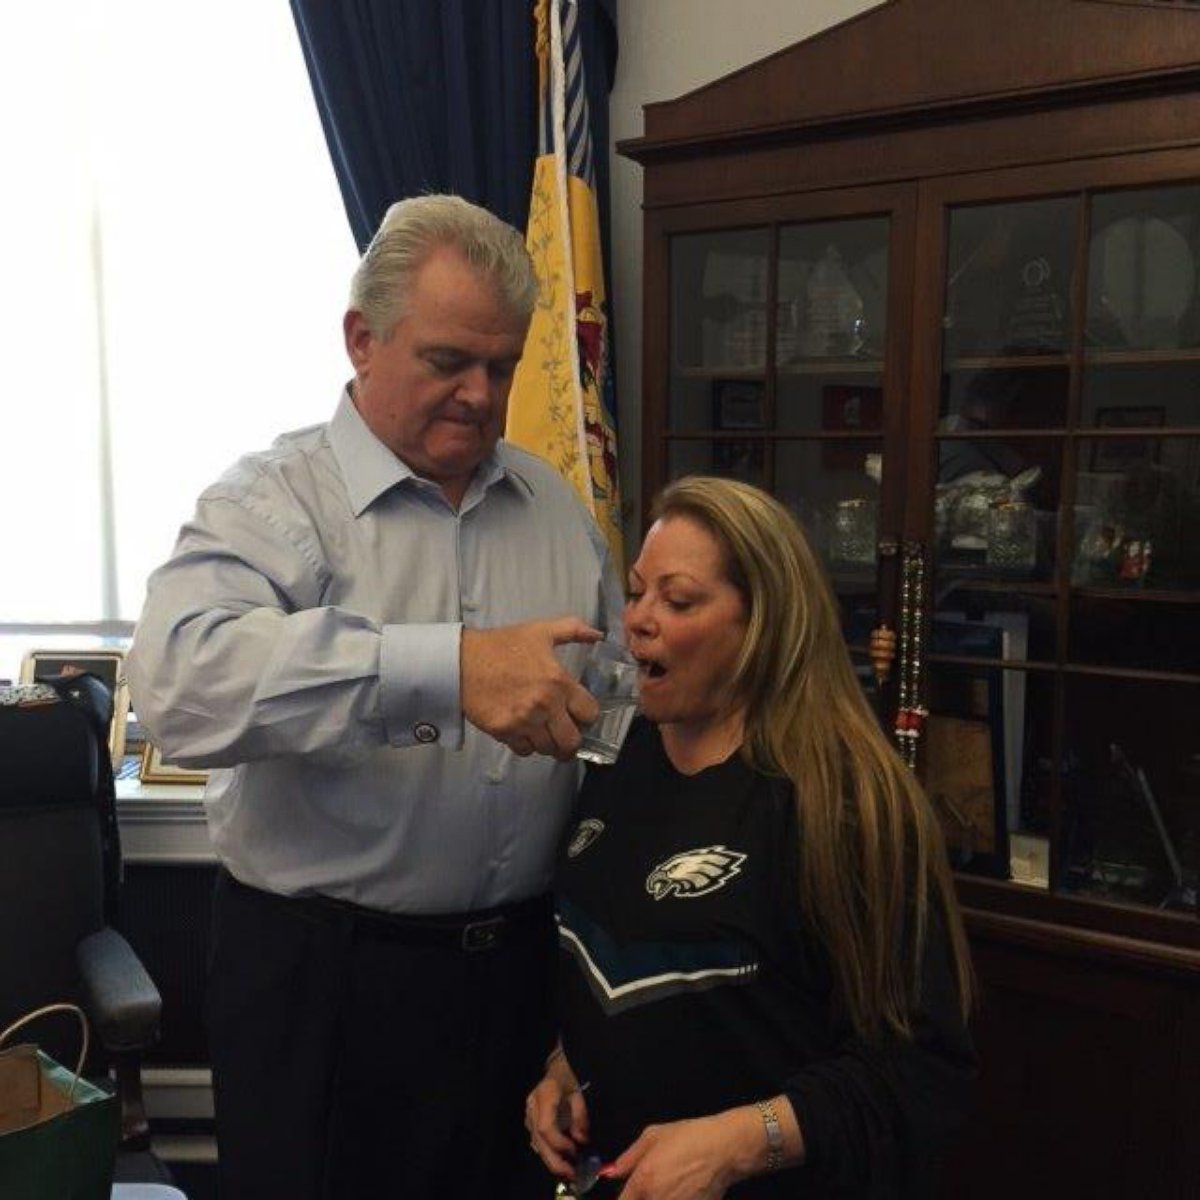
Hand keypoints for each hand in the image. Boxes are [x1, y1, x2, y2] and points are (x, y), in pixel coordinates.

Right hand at [462, 618, 601, 758]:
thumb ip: (573, 630)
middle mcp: (544, 706)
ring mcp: (523, 722)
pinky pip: (524, 750)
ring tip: (546, 733)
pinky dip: (527, 745)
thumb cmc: (502, 645)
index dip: (588, 715)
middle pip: (572, 741)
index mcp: (558, 682)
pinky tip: (525, 732)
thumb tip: (598, 634)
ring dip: (550, 744)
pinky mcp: (504, 732)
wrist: (462, 660)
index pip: (589, 713)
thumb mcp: (541, 631)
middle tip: (566, 733)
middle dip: (572, 740)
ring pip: (548, 749)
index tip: (581, 714)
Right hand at [526, 1062, 590, 1181]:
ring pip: (536, 1144)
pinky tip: (561, 1159)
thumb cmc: (569, 1077)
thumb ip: (581, 1116)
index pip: (546, 1128)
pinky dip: (548, 1152)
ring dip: (552, 1159)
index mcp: (544, 1096)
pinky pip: (537, 1141)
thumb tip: (582, 1140)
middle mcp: (532, 1107)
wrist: (556, 1067)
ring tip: (568, 1170)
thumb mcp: (580, 1093)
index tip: (575, 1151)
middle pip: (538, 1141)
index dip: (559, 1143)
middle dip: (554, 1161)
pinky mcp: (530, 1121)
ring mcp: (529, 1114)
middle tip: (571, 1173)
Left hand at [600, 1110, 759, 1199]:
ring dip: (658, 1199)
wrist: (723, 1149)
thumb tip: (612, 1172)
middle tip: (650, 1188)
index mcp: (643, 1182)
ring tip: (668, 1188)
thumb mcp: (653, 1136)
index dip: (625, 1198)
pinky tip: (681, 1193)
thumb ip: (629, 1157)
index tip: (630, 1194)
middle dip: (640, 1199)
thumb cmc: (688, 1137)